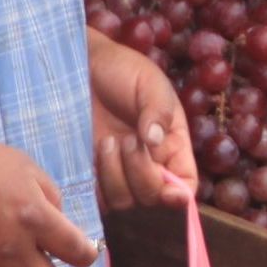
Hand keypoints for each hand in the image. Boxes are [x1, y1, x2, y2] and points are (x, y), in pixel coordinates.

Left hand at [88, 29, 197, 212]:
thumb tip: (154, 140)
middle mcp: (149, 165)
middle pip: (152, 198)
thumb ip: (157, 111)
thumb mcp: (149, 83)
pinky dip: (94, 185)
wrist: (82, 66)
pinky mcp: (92, 174)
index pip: (185, 185)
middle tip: (126, 139)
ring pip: (123, 201)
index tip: (167, 192)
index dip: (179, 197)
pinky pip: (96, 198)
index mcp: (173, 146)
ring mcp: (119, 172)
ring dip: (113, 176)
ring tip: (105, 141)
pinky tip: (91, 155)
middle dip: (140, 175)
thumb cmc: (123, 70)